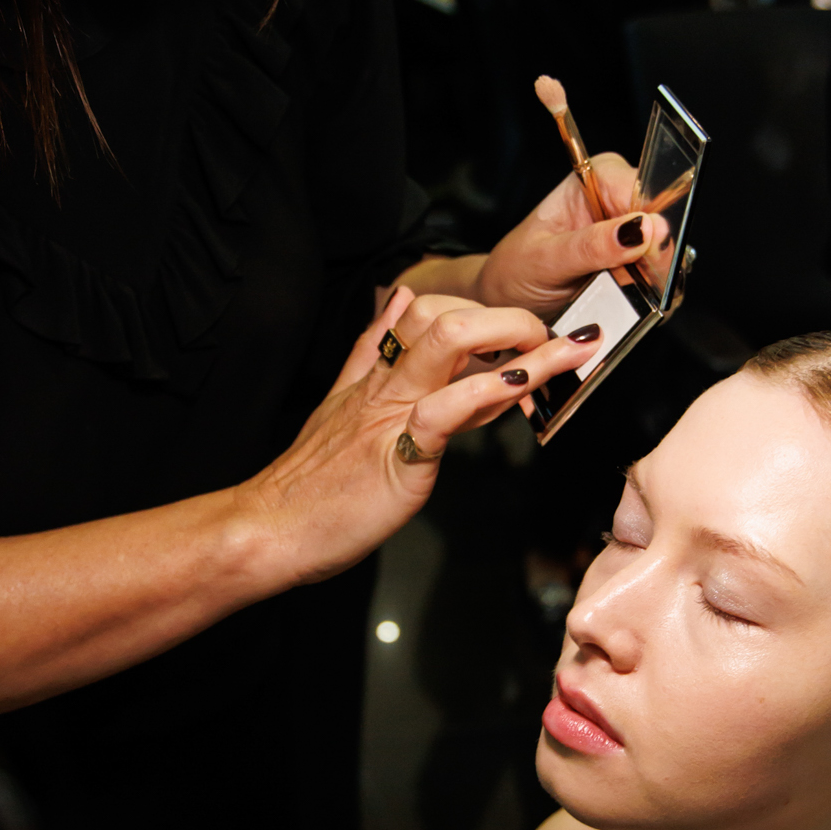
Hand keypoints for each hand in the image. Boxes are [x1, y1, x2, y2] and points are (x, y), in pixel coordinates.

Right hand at [248, 284, 601, 586]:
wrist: (269, 529)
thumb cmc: (310, 486)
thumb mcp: (339, 404)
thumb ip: (368, 353)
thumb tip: (398, 300)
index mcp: (375, 377)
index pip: (428, 316)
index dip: (481, 314)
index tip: (524, 329)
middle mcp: (385, 386)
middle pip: (442, 315)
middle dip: (505, 317)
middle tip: (550, 337)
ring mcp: (390, 417)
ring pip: (446, 346)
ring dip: (512, 339)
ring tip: (561, 349)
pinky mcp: (398, 458)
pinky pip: (441, 412)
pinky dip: (484, 393)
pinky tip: (518, 385)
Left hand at [475, 153, 668, 319]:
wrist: (507, 301)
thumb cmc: (516, 269)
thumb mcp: (546, 259)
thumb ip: (592, 245)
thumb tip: (643, 228)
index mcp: (595, 179)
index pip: (644, 190)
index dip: (649, 225)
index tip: (641, 255)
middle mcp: (619, 200)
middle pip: (662, 225)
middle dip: (650, 260)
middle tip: (624, 285)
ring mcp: (632, 234)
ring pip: (666, 256)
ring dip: (649, 283)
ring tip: (616, 296)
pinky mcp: (638, 265)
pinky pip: (661, 281)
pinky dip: (648, 298)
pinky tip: (625, 303)